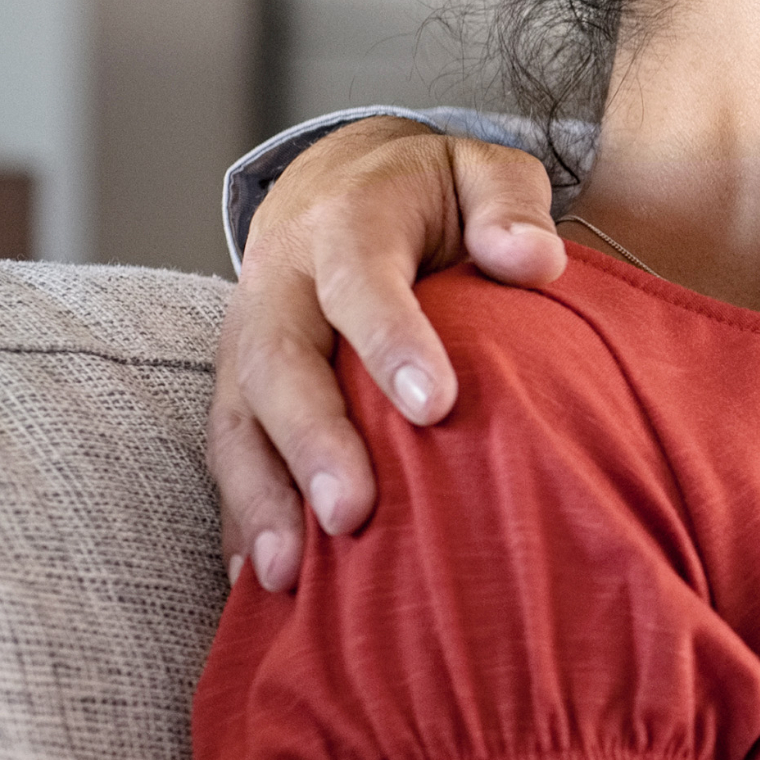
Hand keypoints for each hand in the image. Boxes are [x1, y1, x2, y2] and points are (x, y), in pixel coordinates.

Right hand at [209, 118, 565, 589]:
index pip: (359, 279)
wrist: (339, 186)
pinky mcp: (237, 394)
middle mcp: (279, 286)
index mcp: (345, 225)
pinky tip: (261, 587)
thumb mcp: (481, 172)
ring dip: (259, 500)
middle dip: (312, 441)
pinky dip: (239, 521)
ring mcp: (246, 345)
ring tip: (290, 575)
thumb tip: (532, 258)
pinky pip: (228, 458)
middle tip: (351, 513)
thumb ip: (510, 205)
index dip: (390, 339)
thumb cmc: (432, 195)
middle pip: (278, 363)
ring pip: (237, 422)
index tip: (436, 406)